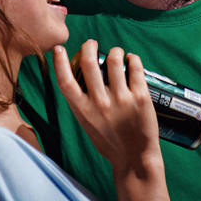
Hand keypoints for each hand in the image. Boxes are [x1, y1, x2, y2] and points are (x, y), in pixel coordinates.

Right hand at [53, 40, 169, 200]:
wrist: (135, 157)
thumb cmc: (110, 141)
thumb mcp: (88, 124)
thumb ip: (83, 102)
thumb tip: (80, 76)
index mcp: (83, 110)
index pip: (65, 81)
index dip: (60, 62)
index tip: (60, 49)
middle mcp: (100, 103)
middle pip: (88, 63)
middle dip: (89, 46)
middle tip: (92, 44)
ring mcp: (121, 99)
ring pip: (114, 59)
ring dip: (114, 51)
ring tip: (116, 53)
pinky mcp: (140, 96)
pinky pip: (135, 67)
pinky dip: (132, 58)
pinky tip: (131, 60)